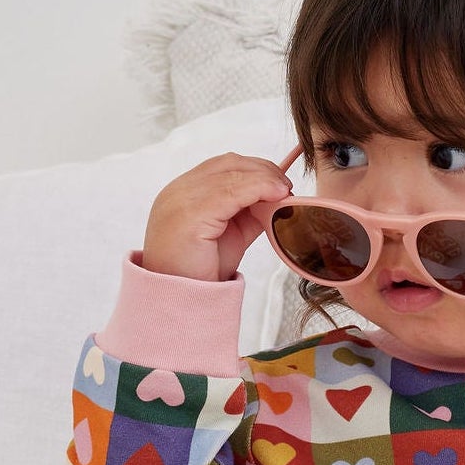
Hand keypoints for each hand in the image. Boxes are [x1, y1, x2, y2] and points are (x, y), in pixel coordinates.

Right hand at [140, 153, 295, 282]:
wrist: (179, 301)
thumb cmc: (199, 272)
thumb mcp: (229, 236)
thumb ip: (246, 214)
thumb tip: (276, 199)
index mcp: (184, 193)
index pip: (222, 167)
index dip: (254, 169)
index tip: (279, 182)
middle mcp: (178, 190)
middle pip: (227, 164)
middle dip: (262, 170)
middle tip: (286, 186)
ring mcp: (181, 199)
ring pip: (231, 174)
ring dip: (264, 179)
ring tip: (285, 192)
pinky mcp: (190, 213)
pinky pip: (230, 191)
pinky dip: (258, 189)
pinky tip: (276, 196)